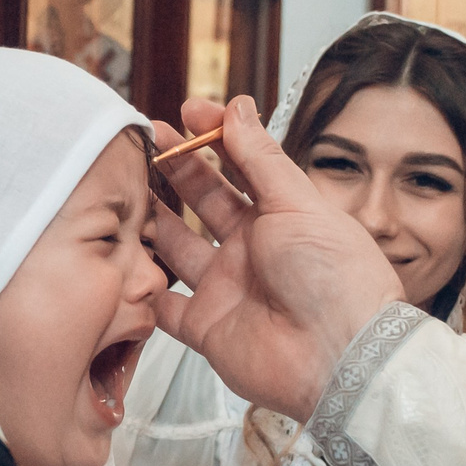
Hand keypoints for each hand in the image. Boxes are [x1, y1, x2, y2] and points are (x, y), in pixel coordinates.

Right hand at [149, 95, 400, 419]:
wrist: (338, 357)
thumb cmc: (336, 278)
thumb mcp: (298, 203)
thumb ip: (261, 158)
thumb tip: (238, 108)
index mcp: (282, 216)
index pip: (243, 166)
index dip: (214, 137)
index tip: (187, 111)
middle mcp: (254, 250)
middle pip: (206, 200)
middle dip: (178, 167)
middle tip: (148, 138)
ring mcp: (228, 287)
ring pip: (179, 247)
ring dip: (155, 218)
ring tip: (126, 185)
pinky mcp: (208, 327)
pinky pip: (165, 307)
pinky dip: (145, 289)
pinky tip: (126, 261)